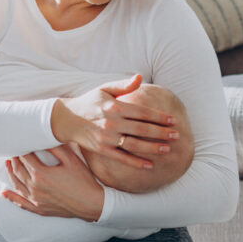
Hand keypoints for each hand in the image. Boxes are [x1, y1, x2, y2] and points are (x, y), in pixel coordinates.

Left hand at [2, 146, 104, 221]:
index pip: (25, 158)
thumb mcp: (71, 160)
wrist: (91, 203)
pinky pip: (21, 203)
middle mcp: (34, 187)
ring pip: (17, 184)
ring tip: (8, 164)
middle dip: (15, 159)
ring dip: (10, 173)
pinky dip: (12, 197)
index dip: (22, 149)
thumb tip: (45, 138)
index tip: (21, 142)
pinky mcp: (39, 208)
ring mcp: (36, 200)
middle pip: (18, 170)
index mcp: (40, 174)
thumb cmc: (83, 180)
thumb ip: (56, 148)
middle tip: (13, 151)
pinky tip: (4, 193)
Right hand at [50, 74, 178, 168]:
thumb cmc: (89, 102)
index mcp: (115, 106)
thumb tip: (140, 77)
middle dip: (161, 132)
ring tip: (167, 149)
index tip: (173, 121)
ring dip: (152, 148)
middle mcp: (111, 122)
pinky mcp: (102, 149)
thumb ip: (124, 86)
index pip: (143, 112)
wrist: (66, 119)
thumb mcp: (104, 89)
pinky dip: (136, 162)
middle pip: (142, 129)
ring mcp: (106, 138)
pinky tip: (149, 165)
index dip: (159, 117)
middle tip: (177, 135)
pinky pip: (122, 158)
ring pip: (134, 145)